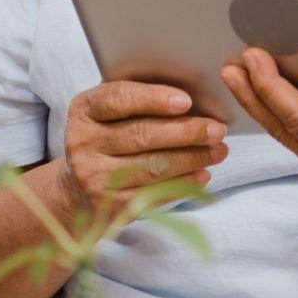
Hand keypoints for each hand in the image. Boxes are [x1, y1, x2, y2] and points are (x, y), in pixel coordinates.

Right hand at [61, 80, 228, 220]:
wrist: (78, 186)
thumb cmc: (108, 134)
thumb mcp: (113, 110)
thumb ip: (141, 97)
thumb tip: (195, 91)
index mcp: (84, 110)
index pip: (119, 99)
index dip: (154, 99)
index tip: (187, 101)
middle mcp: (81, 143)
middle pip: (141, 135)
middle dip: (186, 132)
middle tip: (218, 130)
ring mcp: (93, 178)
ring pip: (152, 167)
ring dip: (192, 158)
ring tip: (219, 150)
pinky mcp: (108, 206)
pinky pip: (153, 194)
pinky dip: (183, 184)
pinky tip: (203, 174)